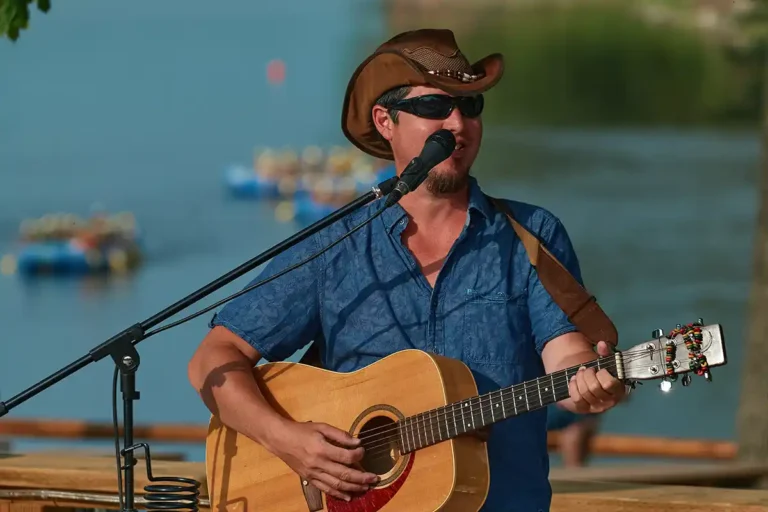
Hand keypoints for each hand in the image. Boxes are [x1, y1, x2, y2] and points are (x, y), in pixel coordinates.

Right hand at [265, 420, 379, 501]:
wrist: (280, 439)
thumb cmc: (302, 431)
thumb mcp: (321, 426)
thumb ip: (340, 434)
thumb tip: (357, 441)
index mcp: (322, 449)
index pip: (346, 457)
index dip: (358, 455)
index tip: (363, 451)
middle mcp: (318, 464)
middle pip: (344, 475)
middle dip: (362, 478)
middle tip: (374, 478)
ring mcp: (313, 474)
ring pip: (337, 485)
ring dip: (353, 488)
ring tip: (366, 487)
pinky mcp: (309, 479)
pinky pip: (326, 489)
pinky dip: (338, 494)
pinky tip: (348, 496)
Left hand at [567, 341, 625, 413]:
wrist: (582, 380)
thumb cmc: (596, 371)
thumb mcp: (603, 361)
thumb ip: (604, 353)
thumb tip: (602, 344)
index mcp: (619, 390)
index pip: (610, 384)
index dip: (602, 374)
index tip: (599, 369)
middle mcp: (610, 401)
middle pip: (595, 387)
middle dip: (588, 374)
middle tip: (586, 370)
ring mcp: (596, 407)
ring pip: (585, 392)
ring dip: (580, 379)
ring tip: (580, 373)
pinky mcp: (583, 409)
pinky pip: (577, 398)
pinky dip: (573, 387)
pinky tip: (574, 380)